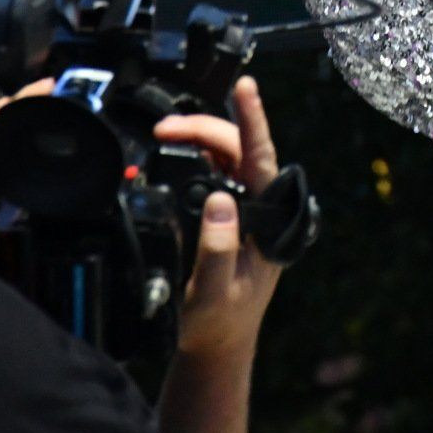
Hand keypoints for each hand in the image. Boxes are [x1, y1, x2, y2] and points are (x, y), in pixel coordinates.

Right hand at [151, 76, 284, 359]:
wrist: (215, 345)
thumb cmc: (218, 323)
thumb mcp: (215, 293)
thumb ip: (218, 250)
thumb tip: (220, 201)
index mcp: (268, 221)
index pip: (263, 159)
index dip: (254, 119)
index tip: (245, 88)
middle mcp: (261, 207)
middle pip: (238, 148)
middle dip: (203, 128)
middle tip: (163, 129)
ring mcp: (244, 208)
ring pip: (226, 155)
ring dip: (197, 137)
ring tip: (163, 132)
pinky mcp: (227, 213)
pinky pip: (214, 171)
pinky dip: (194, 154)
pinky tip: (174, 147)